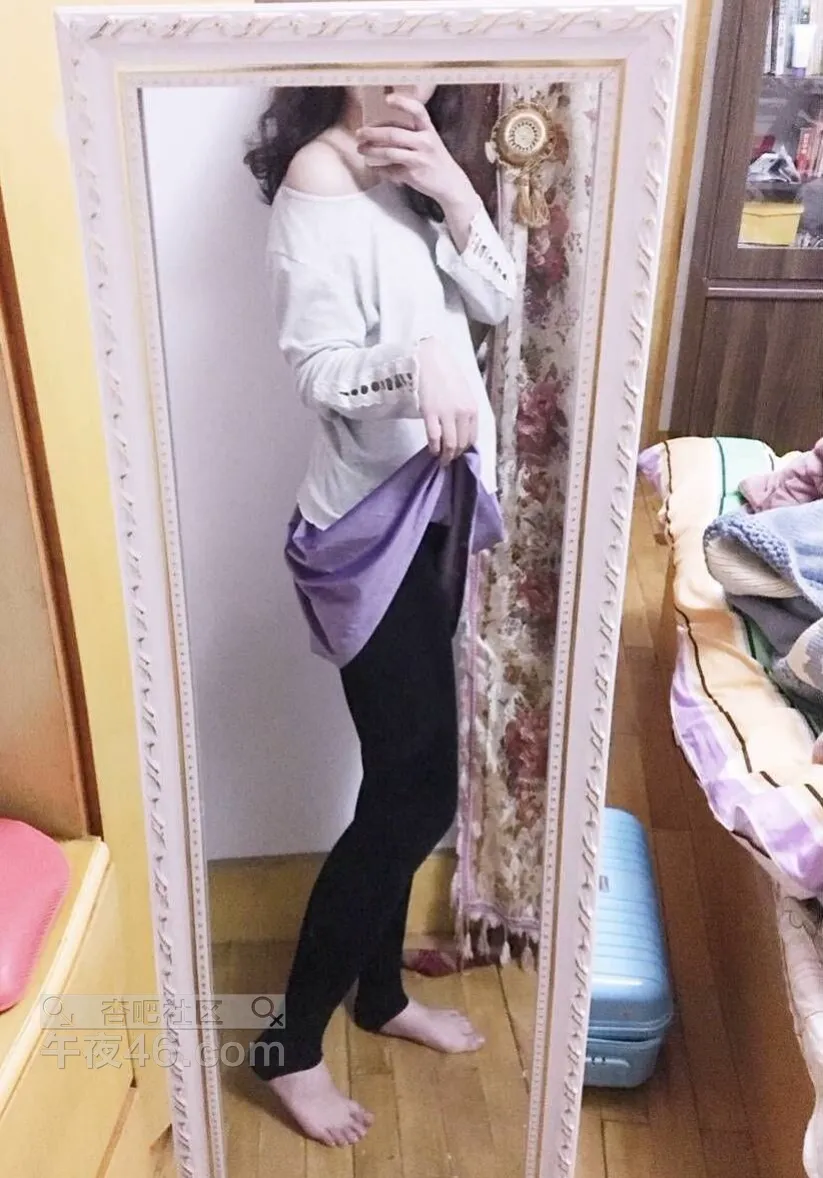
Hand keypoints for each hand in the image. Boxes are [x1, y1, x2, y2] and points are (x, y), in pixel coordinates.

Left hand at [356, 93, 477, 212]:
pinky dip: (380, 170)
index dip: (402, 103)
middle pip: (393, 134)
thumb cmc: (434, 158)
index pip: (417, 110)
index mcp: (429, 129)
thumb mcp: (428, 140)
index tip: (387, 99)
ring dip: (371, 151)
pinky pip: (391, 170)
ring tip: (361, 149)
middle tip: (359, 132)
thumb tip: (382, 126)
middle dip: (373, 133)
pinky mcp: (413, 175)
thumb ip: (411, 131)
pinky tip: (374, 168)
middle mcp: (425, 142)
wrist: (450, 183)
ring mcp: (419, 159)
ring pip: (389, 153)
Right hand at [416, 337, 477, 465]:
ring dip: (445, 456)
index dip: (465, 450)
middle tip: (448, 460)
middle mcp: (463, 413)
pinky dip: (434, 448)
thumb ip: (465, 411)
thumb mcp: (463, 393)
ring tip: (441, 460)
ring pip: (450, 444)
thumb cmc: (446, 373)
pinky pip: (435, 437)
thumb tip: (461, 430)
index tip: (458, 454)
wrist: (430, 359)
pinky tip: (432, 451)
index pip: (472, 438)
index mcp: (473, 408)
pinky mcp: (431, 413)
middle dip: (455, 455)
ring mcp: (447, 414)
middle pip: (461, 444)